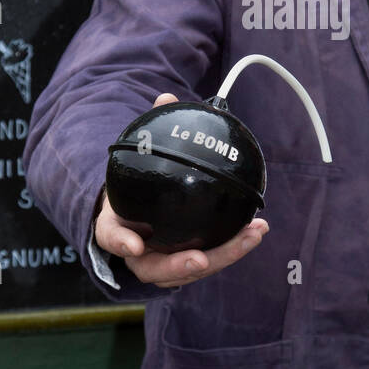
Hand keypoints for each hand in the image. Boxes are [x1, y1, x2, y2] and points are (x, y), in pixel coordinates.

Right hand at [94, 92, 268, 286]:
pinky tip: (257, 228)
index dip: (121, 243)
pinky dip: (233, 246)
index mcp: (116, 227)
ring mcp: (162, 263)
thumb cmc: (137, 181)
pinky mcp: (187, 263)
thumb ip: (151, 130)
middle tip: (202, 258)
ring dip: (222, 256)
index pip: (111, 237)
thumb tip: (166, 98)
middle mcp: (137, 253)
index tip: (136, 245)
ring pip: (188, 270)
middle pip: (155, 269)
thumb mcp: (138, 157)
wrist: (135, 206)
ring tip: (251, 235)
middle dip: (180, 266)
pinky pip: (211, 259)